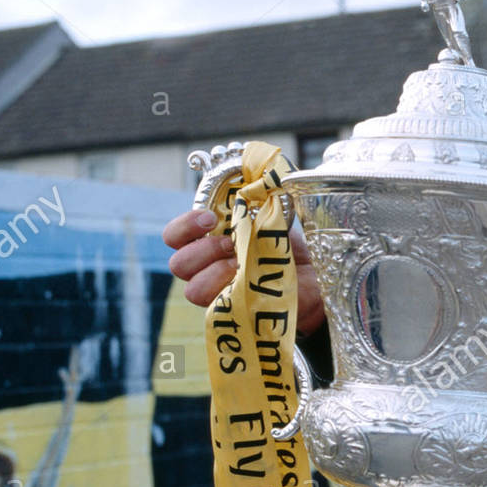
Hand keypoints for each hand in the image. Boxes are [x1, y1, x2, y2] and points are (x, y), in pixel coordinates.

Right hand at [163, 210, 324, 334]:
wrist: (312, 280)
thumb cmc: (285, 247)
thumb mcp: (273, 217)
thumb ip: (259, 198)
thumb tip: (259, 173)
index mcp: (208, 241)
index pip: (174, 236)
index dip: (184, 226)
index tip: (211, 218)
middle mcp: (206, 268)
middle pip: (178, 264)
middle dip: (204, 250)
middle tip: (233, 244)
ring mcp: (218, 293)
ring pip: (193, 289)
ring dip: (216, 272)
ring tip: (242, 264)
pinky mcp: (234, 313)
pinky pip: (219, 308)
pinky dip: (233, 292)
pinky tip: (251, 283)